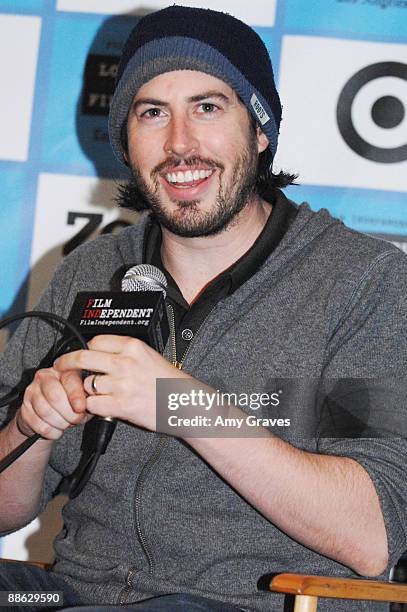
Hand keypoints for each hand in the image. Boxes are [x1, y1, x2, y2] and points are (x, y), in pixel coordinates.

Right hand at [18, 367, 89, 439]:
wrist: (49, 413)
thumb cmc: (71, 402)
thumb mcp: (84, 396)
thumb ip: (89, 398)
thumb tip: (93, 405)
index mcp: (64, 370)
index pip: (69, 381)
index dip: (76, 396)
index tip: (81, 408)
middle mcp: (46, 376)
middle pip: (55, 397)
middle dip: (69, 413)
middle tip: (76, 419)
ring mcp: (32, 391)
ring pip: (46, 412)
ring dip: (61, 423)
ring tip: (67, 423)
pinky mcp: (24, 408)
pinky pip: (39, 425)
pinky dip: (52, 432)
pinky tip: (57, 429)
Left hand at [53, 335, 188, 431]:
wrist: (183, 402)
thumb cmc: (166, 380)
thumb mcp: (148, 355)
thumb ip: (124, 352)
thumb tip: (97, 351)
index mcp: (133, 346)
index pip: (95, 341)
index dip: (85, 348)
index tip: (80, 353)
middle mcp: (125, 362)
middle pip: (83, 357)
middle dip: (67, 362)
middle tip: (61, 366)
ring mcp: (121, 384)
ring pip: (86, 383)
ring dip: (87, 390)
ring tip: (98, 393)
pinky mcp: (120, 405)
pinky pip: (92, 404)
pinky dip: (94, 407)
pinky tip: (103, 405)